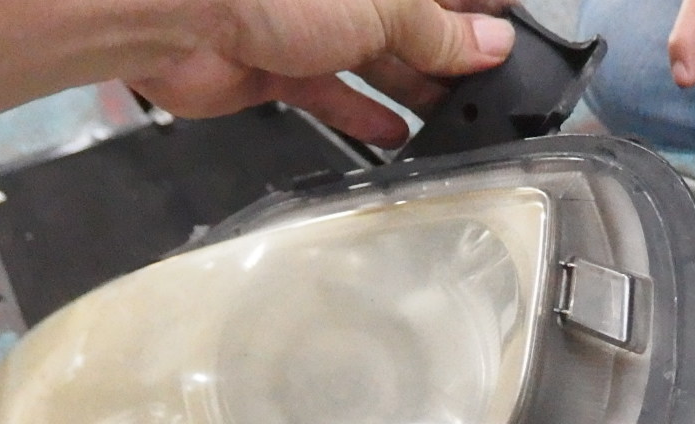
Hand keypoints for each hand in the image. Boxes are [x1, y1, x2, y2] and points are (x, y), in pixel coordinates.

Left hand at [129, 0, 516, 146]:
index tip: (520, 37)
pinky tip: (396, 139)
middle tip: (495, 93)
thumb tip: (494, 46)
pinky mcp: (279, 66)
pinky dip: (363, 116)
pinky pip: (332, 94)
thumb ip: (440, 31)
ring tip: (458, 123)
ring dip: (417, 90)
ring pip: (379, 60)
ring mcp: (311, 24)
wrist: (174, 13)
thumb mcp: (385, 4)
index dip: (486, 10)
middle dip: (455, 55)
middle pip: (416, 21)